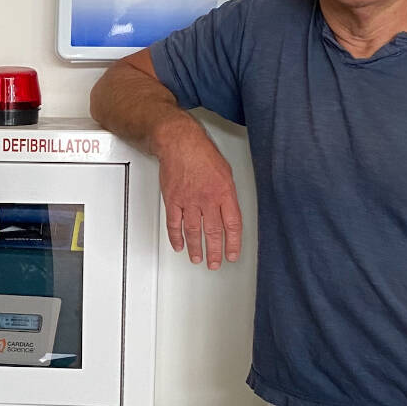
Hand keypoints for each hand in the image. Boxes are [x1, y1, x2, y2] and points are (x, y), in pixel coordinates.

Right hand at [151, 115, 240, 266]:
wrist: (179, 142)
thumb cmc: (202, 152)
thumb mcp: (226, 171)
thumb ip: (228, 193)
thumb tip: (229, 210)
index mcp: (224, 193)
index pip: (232, 225)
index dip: (233, 243)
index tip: (232, 254)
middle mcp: (207, 199)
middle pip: (212, 232)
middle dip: (214, 251)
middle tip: (215, 263)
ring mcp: (189, 201)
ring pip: (193, 231)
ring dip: (196, 248)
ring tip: (198, 258)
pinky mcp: (173, 199)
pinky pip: (174, 223)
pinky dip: (176, 237)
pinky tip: (179, 245)